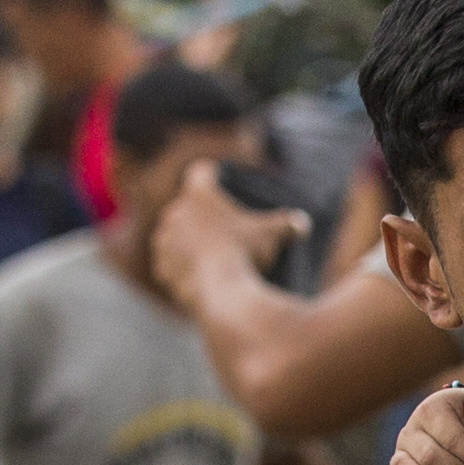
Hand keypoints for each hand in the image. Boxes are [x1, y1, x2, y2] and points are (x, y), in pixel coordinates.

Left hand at [154, 173, 300, 302]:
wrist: (222, 292)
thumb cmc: (247, 254)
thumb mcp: (273, 236)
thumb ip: (287, 225)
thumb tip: (302, 224)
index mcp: (199, 195)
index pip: (201, 172)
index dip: (211, 175)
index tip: (219, 181)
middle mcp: (175, 212)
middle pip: (185, 205)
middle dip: (198, 213)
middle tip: (217, 225)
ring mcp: (164, 240)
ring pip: (173, 234)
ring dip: (185, 239)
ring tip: (203, 251)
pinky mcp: (161, 267)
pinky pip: (169, 263)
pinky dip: (180, 266)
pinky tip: (193, 273)